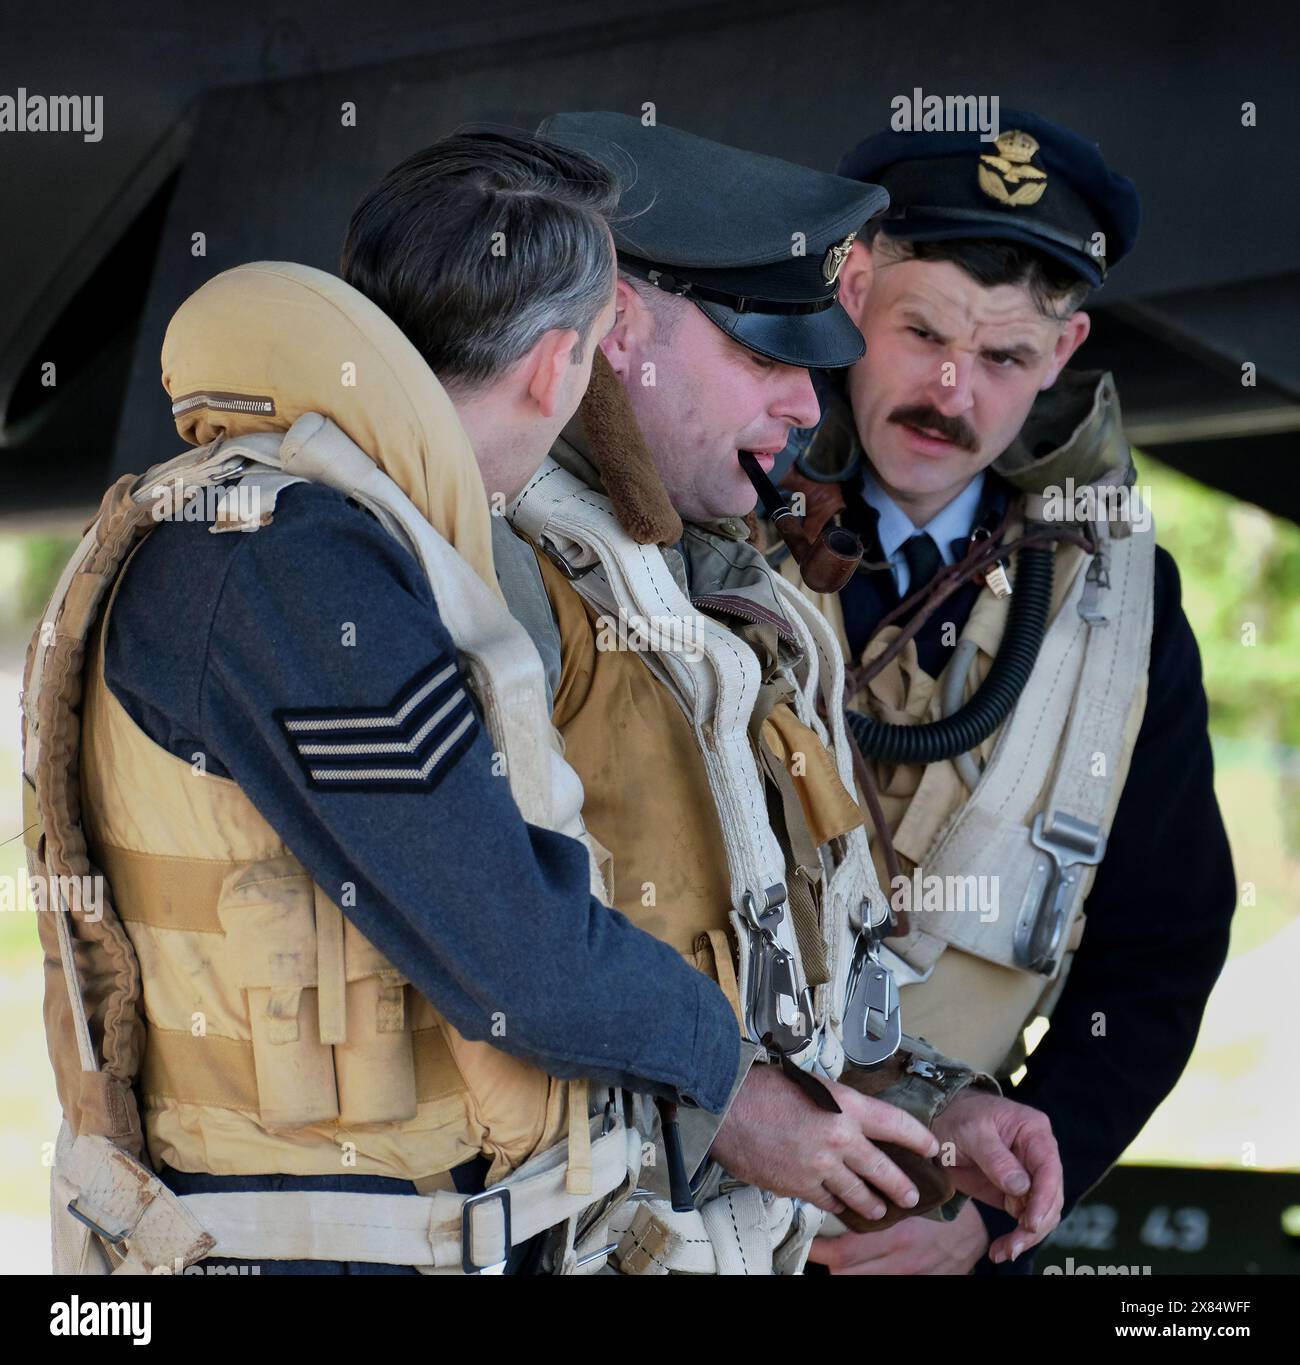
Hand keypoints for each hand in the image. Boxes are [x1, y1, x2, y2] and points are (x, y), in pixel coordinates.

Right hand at [708, 1064, 940, 1226]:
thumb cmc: (765, 1087)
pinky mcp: (798, 1185)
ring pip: (857, 1193)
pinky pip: (826, 1200)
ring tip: (879, 1210)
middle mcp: (839, 1138)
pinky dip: (835, 1203)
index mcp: (846, 1106)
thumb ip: (839, 1105)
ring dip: (871, 1204)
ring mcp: (819, 1166)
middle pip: (883, 1169)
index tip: (932, 1148)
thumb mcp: (813, 1084)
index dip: (918, 1137)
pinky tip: (839, 1204)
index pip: (896, 1124)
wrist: (728, 1105)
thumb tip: (853, 1122)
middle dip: (901, 1186)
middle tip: (911, 1196)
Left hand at [808, 1197, 988, 1274]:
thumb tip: (849, 1180)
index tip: (805, 1241)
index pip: (844, 1251)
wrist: (980, 1227)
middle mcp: (899, 1262)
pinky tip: (862, 1263)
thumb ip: (881, 1194)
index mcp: (895, 1236)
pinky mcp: (919, 1283)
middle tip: (814, 1246)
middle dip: (827, 1261)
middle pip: (846, 1272)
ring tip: (833, 1254)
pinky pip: (885, 1284)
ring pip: (861, 1280)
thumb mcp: (912, 1193)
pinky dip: (868, 1274)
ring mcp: (909, 1276)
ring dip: (845, 1269)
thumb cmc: (943, 1201)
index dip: (819, 1250)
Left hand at [931, 1091, 1062, 1262]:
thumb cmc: (957, 1118)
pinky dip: (1017, 1237)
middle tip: (1013, 1246)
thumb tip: (1021, 1187)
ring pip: (1042, 1213)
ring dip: (1027, 1236)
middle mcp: (1038, 1154)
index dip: (1044, 1197)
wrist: (940, 1122)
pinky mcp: (1018, 1193)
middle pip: (1051, 1196)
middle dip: (1035, 1224)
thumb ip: (995, 1157)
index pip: (1049, 1168)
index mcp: (1033, 1130)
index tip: (1031, 1222)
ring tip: (1004, 1252)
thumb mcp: (970, 1132)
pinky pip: (1026, 1219)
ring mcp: (1030, 1175)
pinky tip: (1001, 1250)